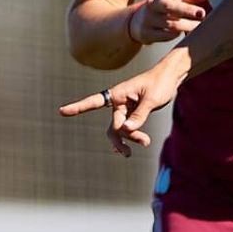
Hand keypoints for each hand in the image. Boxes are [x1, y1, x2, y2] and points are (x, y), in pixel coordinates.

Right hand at [58, 64, 177, 157]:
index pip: (94, 102)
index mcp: (118, 93)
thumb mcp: (152, 100)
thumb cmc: (160, 83)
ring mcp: (125, 109)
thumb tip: (126, 130)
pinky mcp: (133, 113)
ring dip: (131, 138)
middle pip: (114, 126)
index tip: (61, 111)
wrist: (171, 78)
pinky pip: (128, 128)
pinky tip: (133, 145)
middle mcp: (118, 102)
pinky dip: (132, 136)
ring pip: (122, 130)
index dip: (78, 107)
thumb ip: (139, 115)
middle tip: (127, 154)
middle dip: (121, 139)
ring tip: (146, 142)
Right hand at [128, 0, 215, 43]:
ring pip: (169, 23)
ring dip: (186, 26)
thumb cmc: (164, 8)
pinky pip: (164, 35)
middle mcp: (154, 4)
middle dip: (187, 9)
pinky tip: (184, 35)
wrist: (137, 22)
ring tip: (199, 28)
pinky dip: (176, 35)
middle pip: (169, 5)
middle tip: (202, 13)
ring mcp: (149, 19)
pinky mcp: (147, 33)